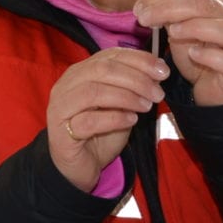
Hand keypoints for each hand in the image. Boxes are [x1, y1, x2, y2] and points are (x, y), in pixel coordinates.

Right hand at [46, 46, 169, 192]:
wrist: (80, 167)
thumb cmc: (100, 133)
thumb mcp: (120, 105)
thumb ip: (132, 87)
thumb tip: (157, 72)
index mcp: (80, 72)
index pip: (109, 56)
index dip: (138, 60)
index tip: (162, 71)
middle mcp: (66, 85)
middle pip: (101, 70)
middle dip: (135, 78)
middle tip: (157, 93)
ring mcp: (60, 108)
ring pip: (93, 92)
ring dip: (126, 97)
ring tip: (146, 106)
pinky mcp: (61, 133)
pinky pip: (88, 121)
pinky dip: (114, 118)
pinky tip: (131, 120)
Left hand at [138, 0, 222, 107]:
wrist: (210, 88)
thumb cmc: (196, 54)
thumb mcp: (175, 29)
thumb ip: (163, 7)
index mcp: (218, 4)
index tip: (140, 8)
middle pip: (206, 4)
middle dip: (170, 8)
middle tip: (146, 18)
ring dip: (195, 28)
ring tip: (171, 33)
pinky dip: (210, 56)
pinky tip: (192, 55)